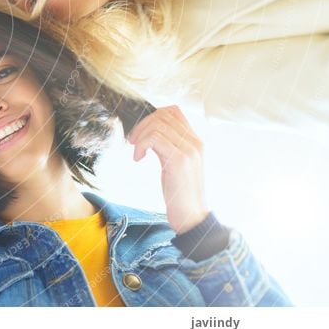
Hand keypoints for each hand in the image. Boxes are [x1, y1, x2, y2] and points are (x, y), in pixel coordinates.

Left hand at [126, 106, 208, 234]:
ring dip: (140, 135)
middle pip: (164, 115)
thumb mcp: (175, 164)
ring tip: (136, 151)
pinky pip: (155, 138)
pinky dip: (141, 144)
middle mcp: (195, 142)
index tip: (141, 133)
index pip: (174, 112)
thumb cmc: (180, 193)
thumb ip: (168, 146)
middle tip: (133, 141)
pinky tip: (138, 158)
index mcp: (195, 141)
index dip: (153, 117)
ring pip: (158, 124)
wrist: (192, 217)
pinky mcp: (180, 159)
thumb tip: (149, 134)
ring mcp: (189, 149)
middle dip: (143, 124)